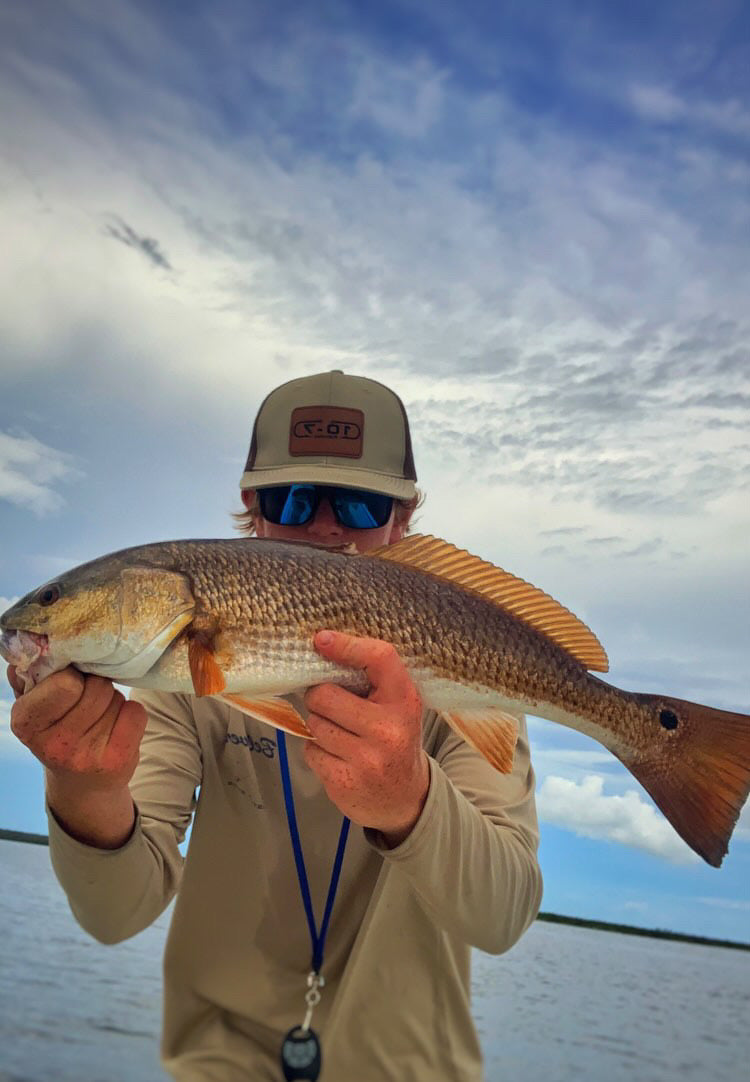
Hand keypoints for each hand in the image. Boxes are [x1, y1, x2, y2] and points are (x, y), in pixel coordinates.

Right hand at [7, 665, 146, 847]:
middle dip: (96, 686)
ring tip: (99, 718)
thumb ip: (30, 679)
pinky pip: (136, 712)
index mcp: (26, 723)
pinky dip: (131, 712)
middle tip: (88, 702)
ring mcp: (87, 757)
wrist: (82, 784)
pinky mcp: (117, 761)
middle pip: (96, 686)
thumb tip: (27, 651)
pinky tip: (117, 726)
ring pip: (116, 697)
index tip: (70, 685)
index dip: (73, 676)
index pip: (66, 681)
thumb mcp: (36, 709)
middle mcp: (55, 744)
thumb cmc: (58, 732)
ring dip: (112, 700)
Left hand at [304, 631, 429, 846]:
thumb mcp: (397, 707)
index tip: (321, 639)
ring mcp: (366, 758)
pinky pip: (310, 751)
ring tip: (341, 735)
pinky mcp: (344, 781)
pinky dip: (317, 751)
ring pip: (315, 724)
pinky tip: (338, 757)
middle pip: (325, 695)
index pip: (379, 658)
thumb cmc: (395, 739)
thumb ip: (372, 681)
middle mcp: (389, 729)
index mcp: (405, 702)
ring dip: (319, 726)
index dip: (347, 645)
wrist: (406, 799)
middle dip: (320, 698)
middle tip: (333, 706)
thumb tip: (322, 648)